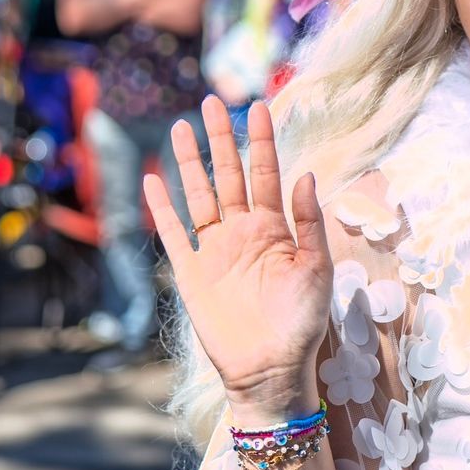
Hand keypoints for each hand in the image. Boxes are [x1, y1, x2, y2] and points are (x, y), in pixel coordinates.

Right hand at [144, 98, 332, 424]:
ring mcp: (215, 250)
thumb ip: (310, 222)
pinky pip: (173, 233)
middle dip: (220, 138)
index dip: (261, 140)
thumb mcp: (317, 269)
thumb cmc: (302, 322)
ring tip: (181, 127)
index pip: (266, 173)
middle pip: (228, 174)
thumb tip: (306, 174)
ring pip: (198, 195)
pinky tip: (153, 179)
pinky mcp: (192, 272)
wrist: (271, 369)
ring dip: (190, 162)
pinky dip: (161, 207)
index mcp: (275, 228)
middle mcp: (243, 232)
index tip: (258, 105)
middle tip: (211, 100)